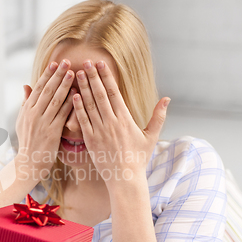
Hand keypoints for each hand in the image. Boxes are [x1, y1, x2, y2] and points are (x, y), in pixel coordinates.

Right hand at [15, 59, 75, 178]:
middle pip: (47, 90)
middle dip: (57, 75)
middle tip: (67, 62)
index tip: (55, 63)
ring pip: (55, 100)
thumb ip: (25, 103)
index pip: (38, 88)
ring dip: (65, 86)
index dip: (47, 74)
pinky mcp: (52, 132)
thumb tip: (25, 86)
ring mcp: (43, 123)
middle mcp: (34, 114)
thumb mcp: (22, 121)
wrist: (28, 164)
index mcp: (27, 110)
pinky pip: (63, 115)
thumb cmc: (27, 142)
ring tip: (74, 73)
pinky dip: (70, 103)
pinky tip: (78, 94)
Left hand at [73, 60, 169, 183]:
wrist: (125, 178)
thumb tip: (167, 99)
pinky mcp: (90, 140)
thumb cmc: (138, 158)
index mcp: (125, 119)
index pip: (114, 92)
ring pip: (89, 105)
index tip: (101, 64)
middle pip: (100, 94)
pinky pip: (82, 120)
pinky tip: (73, 95)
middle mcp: (111, 122)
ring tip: (76, 74)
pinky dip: (77, 107)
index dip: (107, 77)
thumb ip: (158, 116)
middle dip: (92, 77)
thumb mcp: (151, 136)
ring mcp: (99, 131)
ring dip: (82, 88)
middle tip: (86, 62)